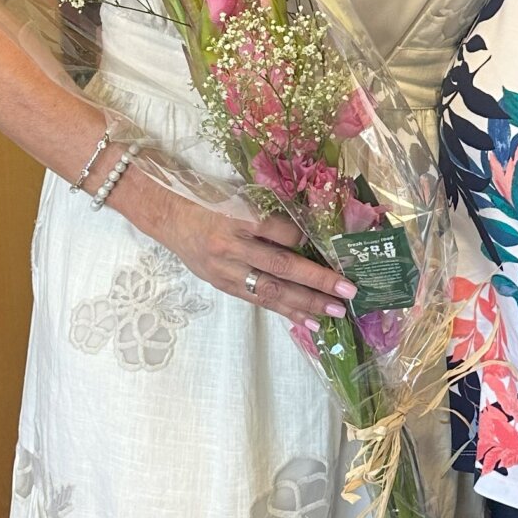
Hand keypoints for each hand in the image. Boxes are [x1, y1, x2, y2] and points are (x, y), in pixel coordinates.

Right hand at [152, 186, 355, 326]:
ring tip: (334, 312)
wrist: (169, 217)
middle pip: (281, 266)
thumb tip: (308, 232)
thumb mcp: (238, 196)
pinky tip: (307, 320)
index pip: (280, 231)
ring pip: (272, 290)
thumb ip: (269, 213)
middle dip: (317, 280)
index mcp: (238, 217)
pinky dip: (285, 310)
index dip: (306, 239)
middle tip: (347, 291)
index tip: (329, 246)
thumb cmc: (209, 201)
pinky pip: (259, 300)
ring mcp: (227, 270)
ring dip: (306, 303)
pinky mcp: (224, 285)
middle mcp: (233, 246)